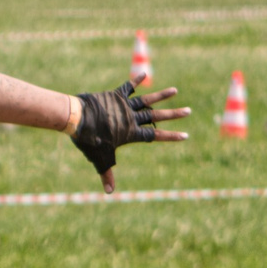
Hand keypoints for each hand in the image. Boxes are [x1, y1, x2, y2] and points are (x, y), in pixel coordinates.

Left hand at [70, 82, 190, 189]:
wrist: (78, 119)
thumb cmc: (89, 141)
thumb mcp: (100, 159)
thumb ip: (107, 174)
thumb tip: (109, 193)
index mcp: (131, 133)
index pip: (155, 135)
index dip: (171, 136)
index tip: (186, 135)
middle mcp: (131, 118)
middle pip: (157, 116)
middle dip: (174, 114)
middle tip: (188, 110)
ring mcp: (124, 105)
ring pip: (147, 100)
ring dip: (162, 95)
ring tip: (175, 90)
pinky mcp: (114, 96)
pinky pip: (127, 87)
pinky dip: (135, 81)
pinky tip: (144, 74)